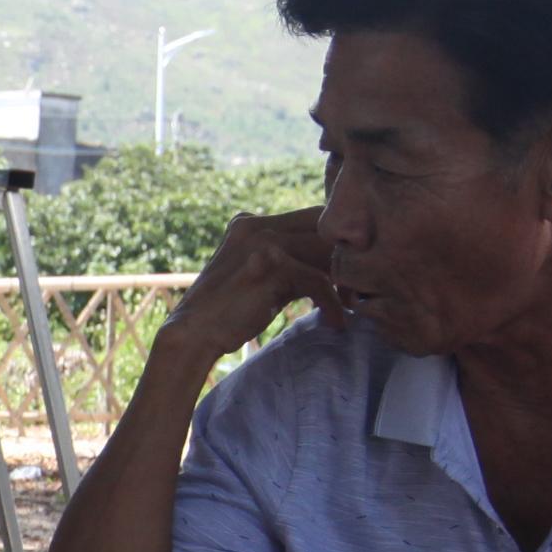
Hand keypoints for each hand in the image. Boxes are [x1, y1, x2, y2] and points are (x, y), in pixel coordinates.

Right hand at [163, 209, 344, 361]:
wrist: (193, 333)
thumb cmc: (227, 312)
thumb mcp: (258, 274)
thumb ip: (286, 259)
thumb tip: (332, 262)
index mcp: (251, 223)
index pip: (311, 218)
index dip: (334, 243)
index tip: (348, 275)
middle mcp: (256, 225)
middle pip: (322, 228)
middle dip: (344, 258)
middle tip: (358, 290)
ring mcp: (262, 243)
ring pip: (324, 252)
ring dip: (344, 281)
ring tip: (353, 306)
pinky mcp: (269, 266)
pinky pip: (318, 280)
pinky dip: (332, 304)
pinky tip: (337, 323)